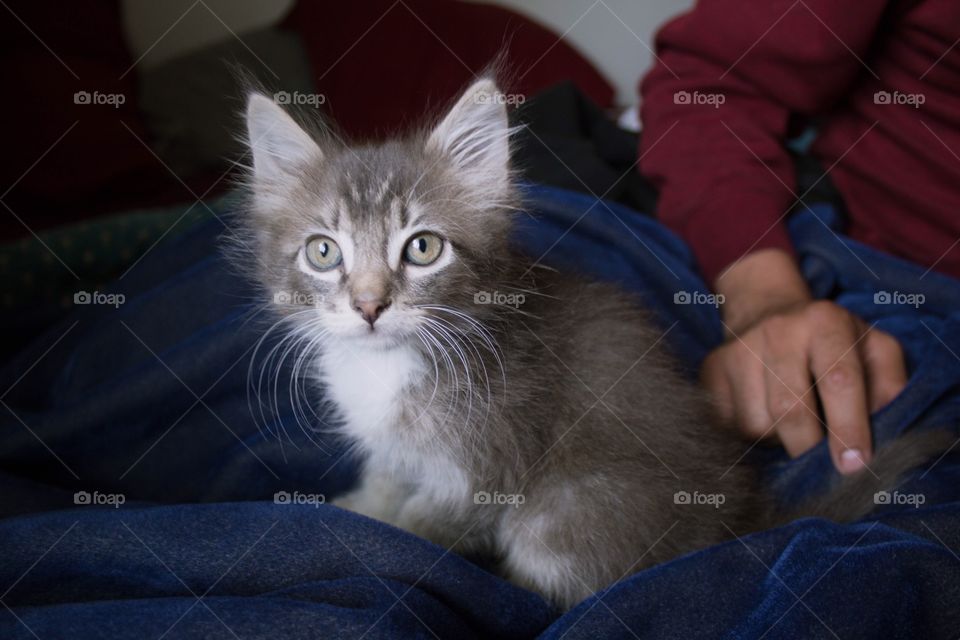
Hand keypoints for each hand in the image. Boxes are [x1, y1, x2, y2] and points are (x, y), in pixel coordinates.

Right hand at [703, 250, 907, 473]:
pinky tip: (762, 415)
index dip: (849, 428)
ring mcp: (738, 349)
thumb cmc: (831, 344)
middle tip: (818, 462)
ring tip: (789, 424)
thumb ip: (887, 386)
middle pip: (791, 409)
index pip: (839, 381)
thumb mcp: (873, 350)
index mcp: (825, 321)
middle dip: (807, 447)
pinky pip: (728, 425)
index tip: (852, 464)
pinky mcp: (711, 370)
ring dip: (776, 439)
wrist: (766, 312)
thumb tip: (880, 432)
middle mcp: (777, 330)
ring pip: (756, 423)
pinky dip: (748, 434)